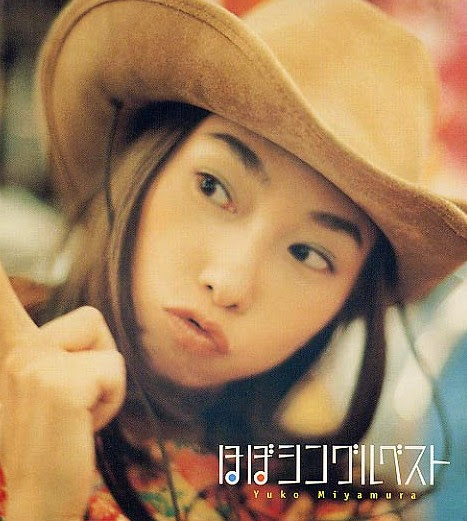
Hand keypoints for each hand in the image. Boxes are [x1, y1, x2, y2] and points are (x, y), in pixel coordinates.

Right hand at [0, 264, 125, 520]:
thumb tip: (82, 328)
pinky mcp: (60, 383)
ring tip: (78, 413)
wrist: (38, 497)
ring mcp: (34, 363)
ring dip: (106, 382)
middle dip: (98, 360)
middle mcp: (16, 349)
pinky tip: (82, 424)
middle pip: (92, 320)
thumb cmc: (52, 440)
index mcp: (14, 348)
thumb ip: (53, 353)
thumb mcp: (44, 387)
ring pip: (107, 348)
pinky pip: (114, 370)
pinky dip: (111, 399)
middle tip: (73, 403)